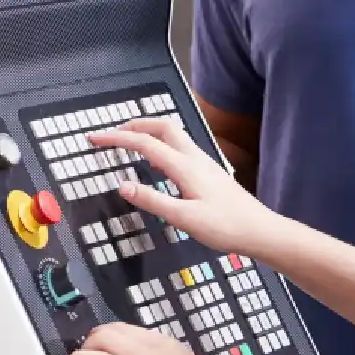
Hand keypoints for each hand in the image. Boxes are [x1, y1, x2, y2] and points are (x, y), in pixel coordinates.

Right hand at [89, 118, 296, 263]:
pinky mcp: (209, 171)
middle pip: (161, 126)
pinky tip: (156, 164)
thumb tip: (122, 185)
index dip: (116, 138)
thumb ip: (152, 200)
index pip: (144, 143)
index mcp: (184, 166)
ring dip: (148, 132)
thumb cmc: (226, 227)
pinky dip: (160, 145)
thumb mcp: (184, 219)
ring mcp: (203, 162)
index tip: (93, 139)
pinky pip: (179, 147)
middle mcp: (194, 158)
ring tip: (129, 143)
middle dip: (133, 124)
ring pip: (172, 134)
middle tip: (111, 135)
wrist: (261, 230)